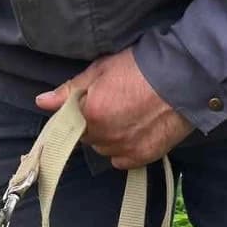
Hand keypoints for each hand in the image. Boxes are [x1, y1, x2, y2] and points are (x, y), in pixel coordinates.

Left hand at [36, 50, 191, 168]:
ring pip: (104, 149)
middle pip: (87, 138)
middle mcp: (103, 137)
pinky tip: (137, 130)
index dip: (78, 114)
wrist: (184, 77)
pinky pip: (122, 159)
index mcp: (90, 115)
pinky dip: (125, 149)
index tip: (91, 105)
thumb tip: (41, 102)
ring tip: (128, 115)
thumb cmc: (142, 66)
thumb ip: (70, 89)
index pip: (68, 125)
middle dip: (94, 124)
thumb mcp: (102, 69)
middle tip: (115, 103)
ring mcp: (123, 150)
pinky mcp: (141, 158)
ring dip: (109, 137)